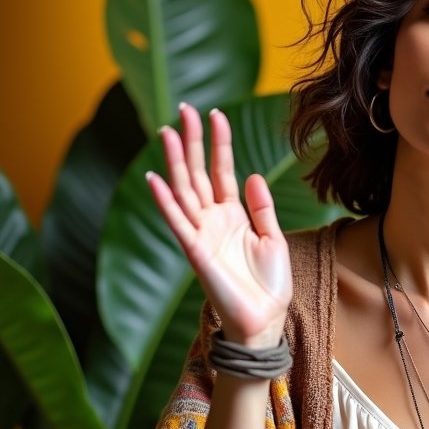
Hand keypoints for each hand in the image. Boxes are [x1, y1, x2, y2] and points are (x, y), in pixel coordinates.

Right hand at [146, 103, 292, 347]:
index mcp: (233, 215)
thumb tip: (251, 175)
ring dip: (175, 162)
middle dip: (192, 141)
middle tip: (185, 108)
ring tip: (167, 131)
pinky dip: (165, 201)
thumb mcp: (273, 239)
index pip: (222, 170)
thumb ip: (262, 208)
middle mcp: (213, 220)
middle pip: (198, 172)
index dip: (219, 143)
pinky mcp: (195, 252)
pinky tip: (154, 178)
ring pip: (184, 190)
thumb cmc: (269, 285)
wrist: (265, 319)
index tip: (216, 114)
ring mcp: (202, 234)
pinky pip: (177, 222)